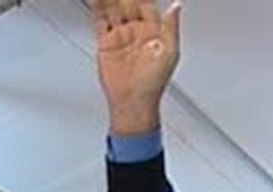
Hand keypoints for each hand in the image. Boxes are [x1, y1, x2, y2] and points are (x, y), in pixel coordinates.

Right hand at [91, 0, 182, 134]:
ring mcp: (121, 35)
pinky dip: (96, 6)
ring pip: (112, 7)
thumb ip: (171, 27)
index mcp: (154, 32)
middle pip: (128, 2)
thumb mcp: (170, 53)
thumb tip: (176, 5)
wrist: (133, 100)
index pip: (146, 3)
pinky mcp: (105, 41)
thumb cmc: (154, 83)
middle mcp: (137, 31)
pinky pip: (99, 18)